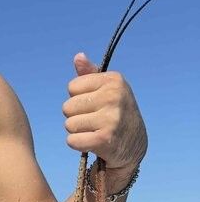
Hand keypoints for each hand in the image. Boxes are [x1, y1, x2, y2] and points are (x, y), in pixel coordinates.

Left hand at [62, 52, 146, 170]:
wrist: (134, 144)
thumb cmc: (114, 112)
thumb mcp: (107, 89)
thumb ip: (90, 73)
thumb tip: (78, 56)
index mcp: (114, 80)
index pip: (72, 87)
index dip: (78, 98)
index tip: (95, 104)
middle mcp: (114, 96)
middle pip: (67, 107)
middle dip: (76, 116)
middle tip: (94, 121)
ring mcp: (111, 118)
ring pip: (69, 124)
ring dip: (77, 131)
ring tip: (95, 130)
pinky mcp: (105, 139)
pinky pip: (72, 140)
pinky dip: (78, 144)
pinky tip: (93, 142)